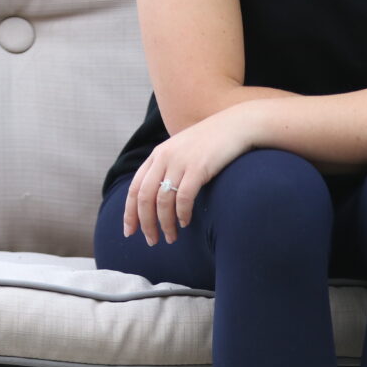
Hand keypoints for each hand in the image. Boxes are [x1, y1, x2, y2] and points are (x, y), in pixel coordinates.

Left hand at [123, 104, 256, 245]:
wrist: (236, 126)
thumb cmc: (211, 143)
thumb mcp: (183, 151)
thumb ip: (169, 168)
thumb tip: (160, 198)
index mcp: (157, 155)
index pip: (135, 188)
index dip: (130, 213)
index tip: (129, 232)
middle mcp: (164, 157)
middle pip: (145, 198)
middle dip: (146, 224)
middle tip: (151, 241)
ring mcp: (181, 162)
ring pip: (163, 201)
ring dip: (165, 224)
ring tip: (171, 237)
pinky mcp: (198, 168)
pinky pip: (184, 198)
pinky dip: (182, 214)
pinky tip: (186, 223)